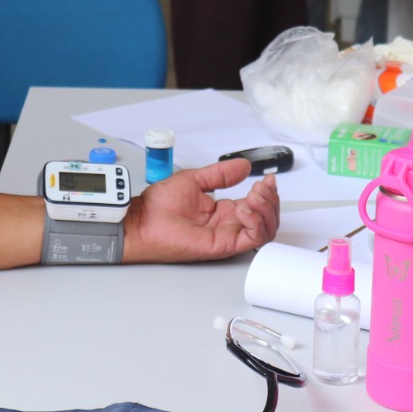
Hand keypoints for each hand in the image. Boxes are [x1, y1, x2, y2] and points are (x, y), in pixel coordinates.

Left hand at [123, 158, 279, 262]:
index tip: (266, 179)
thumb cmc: (159, 205)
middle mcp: (228, 224)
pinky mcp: (222, 245)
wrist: (142, 219)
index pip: (257, 205)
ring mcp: (227, 236)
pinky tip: (244, 208)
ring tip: (255, 195)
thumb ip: (221, 174)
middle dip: (270, 200)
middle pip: (266, 218)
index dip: (267, 192)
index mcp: (223, 211)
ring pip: (265, 230)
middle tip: (262, 187)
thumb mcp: (195, 180)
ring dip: (267, 210)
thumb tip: (243, 166)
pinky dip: (256, 222)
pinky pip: (252, 239)